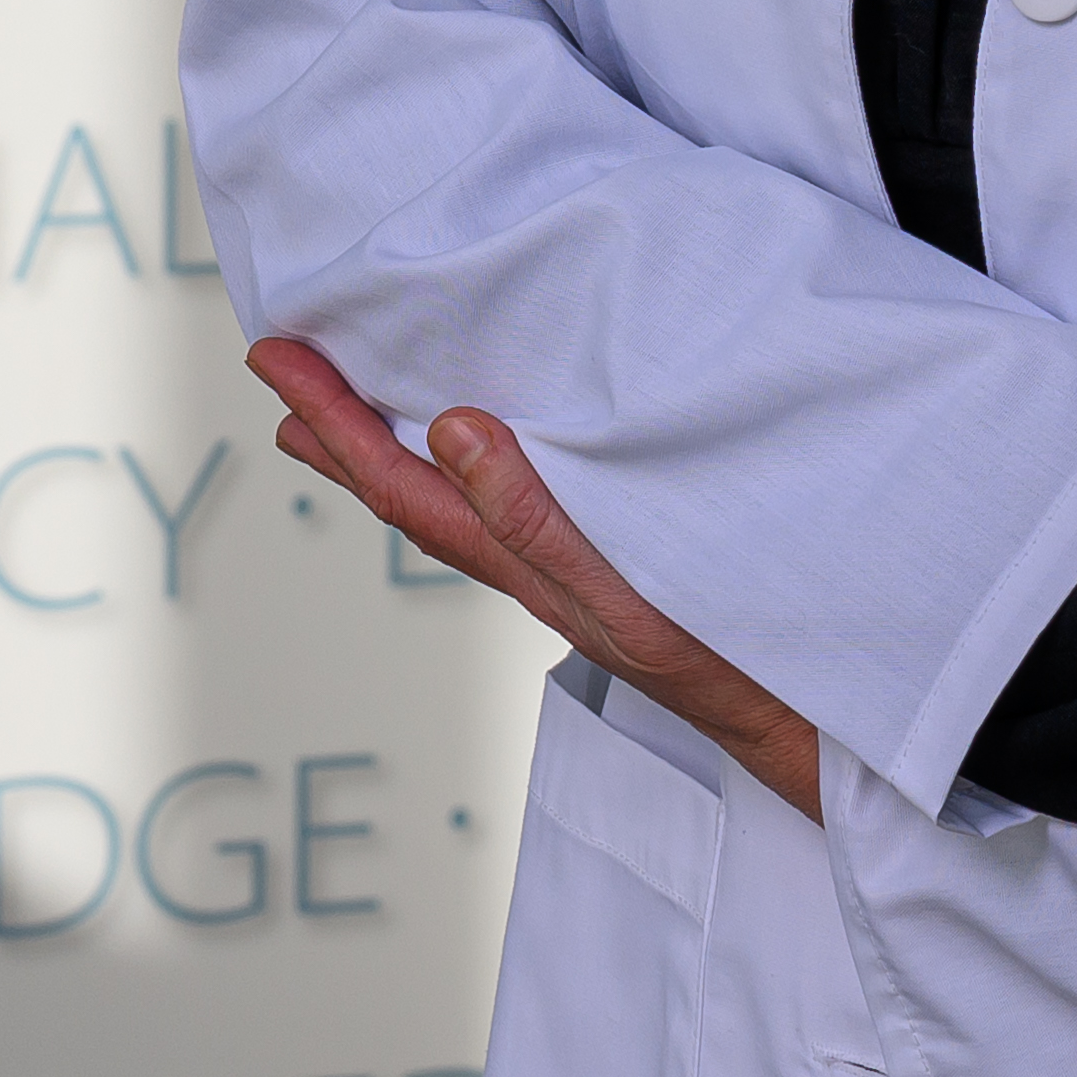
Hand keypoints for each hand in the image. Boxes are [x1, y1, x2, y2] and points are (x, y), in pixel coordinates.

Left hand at [252, 339, 827, 815]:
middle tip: (281, 368)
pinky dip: (475, 457)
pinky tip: (483, 440)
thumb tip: (451, 431)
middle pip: (411, 487)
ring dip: (394, 441)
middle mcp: (529, 559)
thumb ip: (533, 517)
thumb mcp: (617, 592)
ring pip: (456, 492)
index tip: (278, 362)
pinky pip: (516, 493)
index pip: (402, 483)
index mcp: (521, 562)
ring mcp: (566, 560)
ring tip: (346, 406)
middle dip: (340, 427)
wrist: (797, 715)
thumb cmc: (716, 663)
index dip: (334, 422)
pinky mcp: (610, 552)